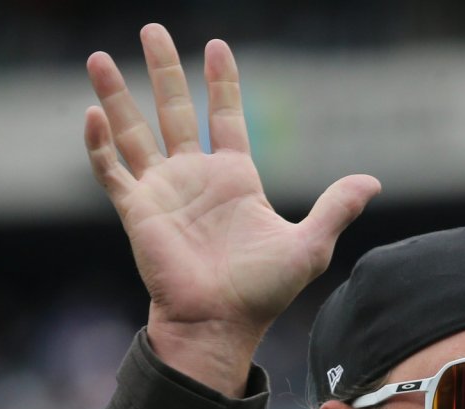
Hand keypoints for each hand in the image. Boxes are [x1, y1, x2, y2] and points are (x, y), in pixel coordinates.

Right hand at [84, 24, 380, 395]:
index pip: (226, 118)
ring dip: (116, 94)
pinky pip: (111, 170)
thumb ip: (336, 208)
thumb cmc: (263, 291)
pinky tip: (91, 113)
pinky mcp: (137, 211)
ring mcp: (164, 192)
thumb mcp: (310, 245)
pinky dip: (99, 144)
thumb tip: (373, 182)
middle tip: (153, 29)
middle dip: (164, 71)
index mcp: (236, 180)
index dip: (222, 83)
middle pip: (175, 111)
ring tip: (100, 55)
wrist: (221, 322)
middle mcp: (196, 178)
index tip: (216, 46)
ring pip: (134, 131)